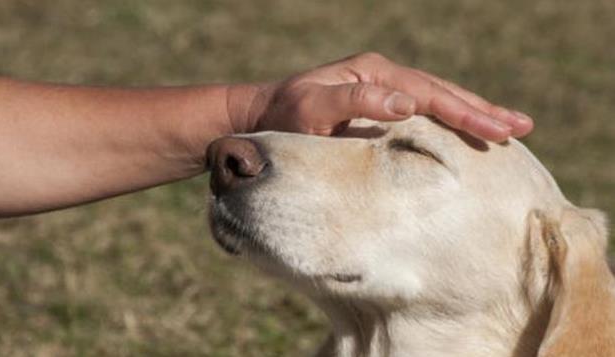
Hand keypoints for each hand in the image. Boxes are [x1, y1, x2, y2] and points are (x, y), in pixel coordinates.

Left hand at [233, 52, 532, 141]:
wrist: (261, 117)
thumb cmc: (283, 118)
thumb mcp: (311, 109)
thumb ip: (354, 102)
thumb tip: (407, 104)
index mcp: (373, 74)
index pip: (429, 94)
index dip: (465, 113)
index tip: (499, 129)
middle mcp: (382, 77)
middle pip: (442, 93)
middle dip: (482, 111)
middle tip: (522, 127)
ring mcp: (382, 89)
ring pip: (437, 101)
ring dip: (473, 114)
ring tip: (509, 128)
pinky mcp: (378, 105)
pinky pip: (423, 112)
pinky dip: (449, 121)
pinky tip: (467, 131)